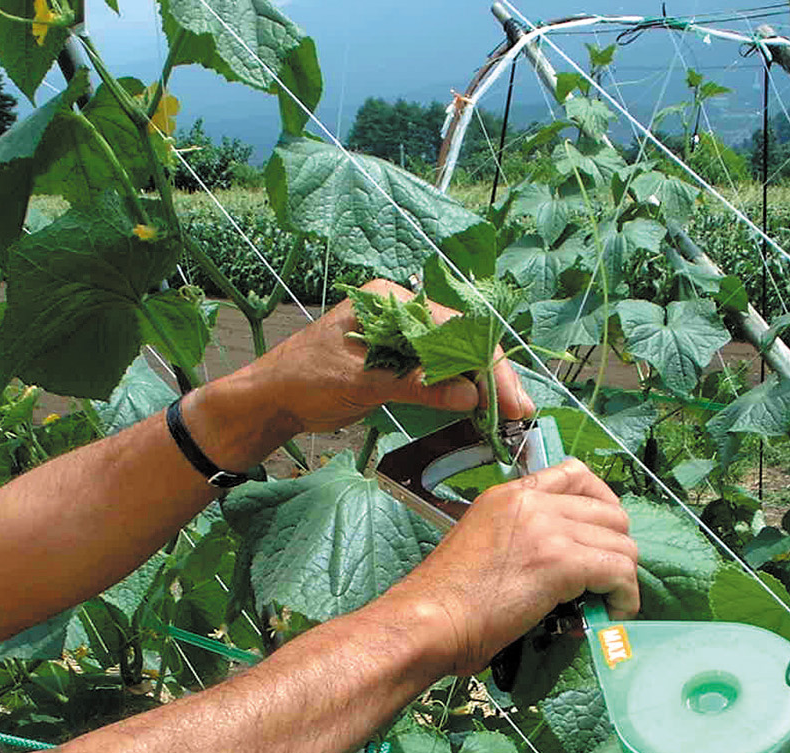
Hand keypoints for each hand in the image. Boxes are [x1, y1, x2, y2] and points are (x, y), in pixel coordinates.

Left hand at [253, 278, 532, 434]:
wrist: (269, 400)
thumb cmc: (304, 380)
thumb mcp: (362, 382)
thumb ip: (416, 385)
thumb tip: (469, 395)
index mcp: (391, 301)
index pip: (453, 327)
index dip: (486, 363)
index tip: (509, 397)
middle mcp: (401, 312)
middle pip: (461, 340)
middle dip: (492, 375)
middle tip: (520, 412)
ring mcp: (400, 337)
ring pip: (454, 357)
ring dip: (482, 385)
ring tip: (508, 415)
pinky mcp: (398, 362)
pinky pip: (439, 372)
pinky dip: (461, 391)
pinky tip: (479, 410)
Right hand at [383, 459, 639, 676]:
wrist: (427, 620)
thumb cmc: (442, 601)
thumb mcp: (479, 545)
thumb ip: (518, 540)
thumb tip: (552, 570)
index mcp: (509, 495)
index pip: (574, 474)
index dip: (601, 503)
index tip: (601, 534)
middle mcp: (532, 503)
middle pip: (609, 512)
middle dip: (616, 547)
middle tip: (605, 579)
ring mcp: (548, 529)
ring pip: (621, 544)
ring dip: (622, 576)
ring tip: (609, 603)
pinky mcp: (561, 563)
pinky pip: (619, 572)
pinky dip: (625, 596)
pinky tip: (616, 613)